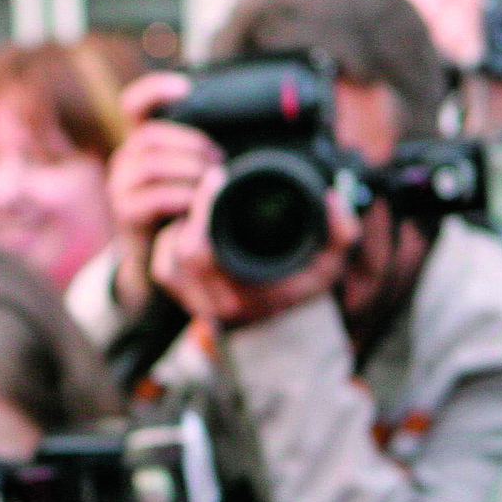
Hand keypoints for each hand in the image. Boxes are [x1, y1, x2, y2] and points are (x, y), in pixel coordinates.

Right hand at [106, 72, 220, 313]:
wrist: (156, 255)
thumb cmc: (182, 207)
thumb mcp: (191, 174)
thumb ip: (205, 152)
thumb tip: (245, 136)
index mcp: (142, 142)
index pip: (135, 105)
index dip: (155, 91)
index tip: (185, 89)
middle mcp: (126, 159)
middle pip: (149, 135)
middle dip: (189, 143)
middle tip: (218, 159)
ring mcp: (122, 186)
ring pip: (150, 163)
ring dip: (186, 169)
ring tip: (209, 182)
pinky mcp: (126, 213)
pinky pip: (151, 197)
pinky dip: (179, 197)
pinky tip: (195, 203)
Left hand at [148, 164, 360, 329]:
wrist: (280, 326)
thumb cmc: (301, 287)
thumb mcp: (329, 263)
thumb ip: (340, 232)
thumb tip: (331, 198)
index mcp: (239, 296)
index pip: (199, 251)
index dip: (204, 209)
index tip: (219, 175)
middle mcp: (209, 302)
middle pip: (176, 250)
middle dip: (191, 210)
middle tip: (211, 179)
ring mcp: (191, 300)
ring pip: (164, 256)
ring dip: (181, 224)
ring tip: (205, 202)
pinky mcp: (179, 292)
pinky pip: (160, 260)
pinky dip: (172, 237)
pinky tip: (194, 222)